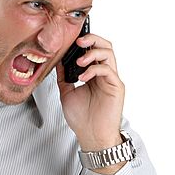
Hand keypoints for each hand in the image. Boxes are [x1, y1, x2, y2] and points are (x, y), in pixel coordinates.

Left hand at [55, 32, 124, 150]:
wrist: (91, 136)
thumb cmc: (82, 119)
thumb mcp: (67, 93)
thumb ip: (64, 77)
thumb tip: (58, 61)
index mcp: (94, 74)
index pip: (93, 49)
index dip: (84, 41)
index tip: (70, 40)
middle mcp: (104, 74)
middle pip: (104, 46)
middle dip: (91, 39)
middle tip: (78, 41)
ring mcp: (111, 79)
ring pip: (109, 53)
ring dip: (92, 53)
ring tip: (80, 61)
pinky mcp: (116, 86)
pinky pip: (108, 70)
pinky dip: (94, 70)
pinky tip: (83, 77)